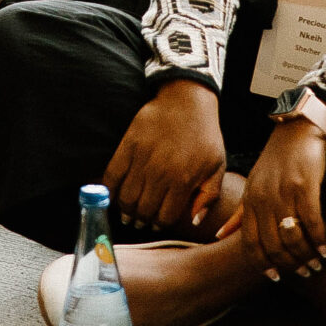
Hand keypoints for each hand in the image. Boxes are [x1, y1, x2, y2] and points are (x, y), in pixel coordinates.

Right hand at [103, 80, 226, 233]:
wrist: (187, 100)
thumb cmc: (204, 135)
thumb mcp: (217, 166)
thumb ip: (208, 196)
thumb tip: (194, 221)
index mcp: (184, 180)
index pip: (164, 217)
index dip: (159, 225)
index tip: (156, 224)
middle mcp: (161, 173)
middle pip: (143, 210)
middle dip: (141, 221)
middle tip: (139, 221)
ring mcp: (142, 159)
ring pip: (126, 197)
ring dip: (124, 210)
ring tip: (127, 213)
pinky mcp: (128, 145)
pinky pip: (112, 175)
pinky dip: (109, 190)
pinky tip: (113, 196)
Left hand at [237, 120, 325, 279]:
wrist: (297, 130)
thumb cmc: (276, 160)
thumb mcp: (252, 185)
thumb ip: (239, 214)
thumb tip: (219, 236)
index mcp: (250, 201)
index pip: (250, 243)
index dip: (263, 264)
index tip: (276, 277)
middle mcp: (263, 199)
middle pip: (273, 245)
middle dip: (289, 264)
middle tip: (304, 273)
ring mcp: (283, 193)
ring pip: (292, 237)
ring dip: (306, 256)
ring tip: (316, 264)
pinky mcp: (304, 186)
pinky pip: (311, 222)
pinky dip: (319, 239)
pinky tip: (325, 249)